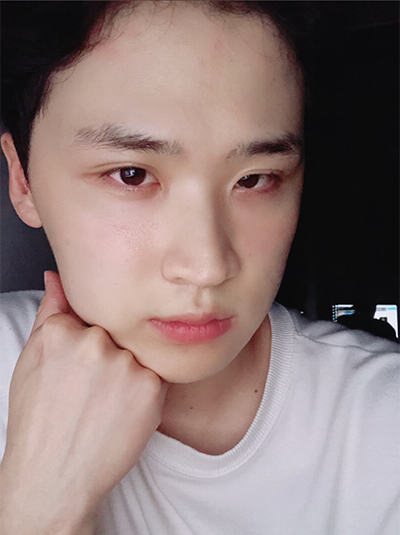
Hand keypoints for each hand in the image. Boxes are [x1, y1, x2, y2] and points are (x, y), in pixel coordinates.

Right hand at [0, 271, 166, 534]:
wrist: (55, 477)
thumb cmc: (40, 422)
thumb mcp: (33, 361)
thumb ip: (51, 312)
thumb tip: (56, 277)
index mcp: (61, 332)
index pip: (90, 314)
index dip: (88, 340)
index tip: (83, 367)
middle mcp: (94, 343)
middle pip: (116, 332)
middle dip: (109, 354)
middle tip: (92, 389)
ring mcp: (125, 364)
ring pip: (137, 352)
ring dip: (128, 371)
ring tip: (106, 402)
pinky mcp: (150, 386)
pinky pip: (154, 374)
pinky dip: (144, 390)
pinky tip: (123, 410)